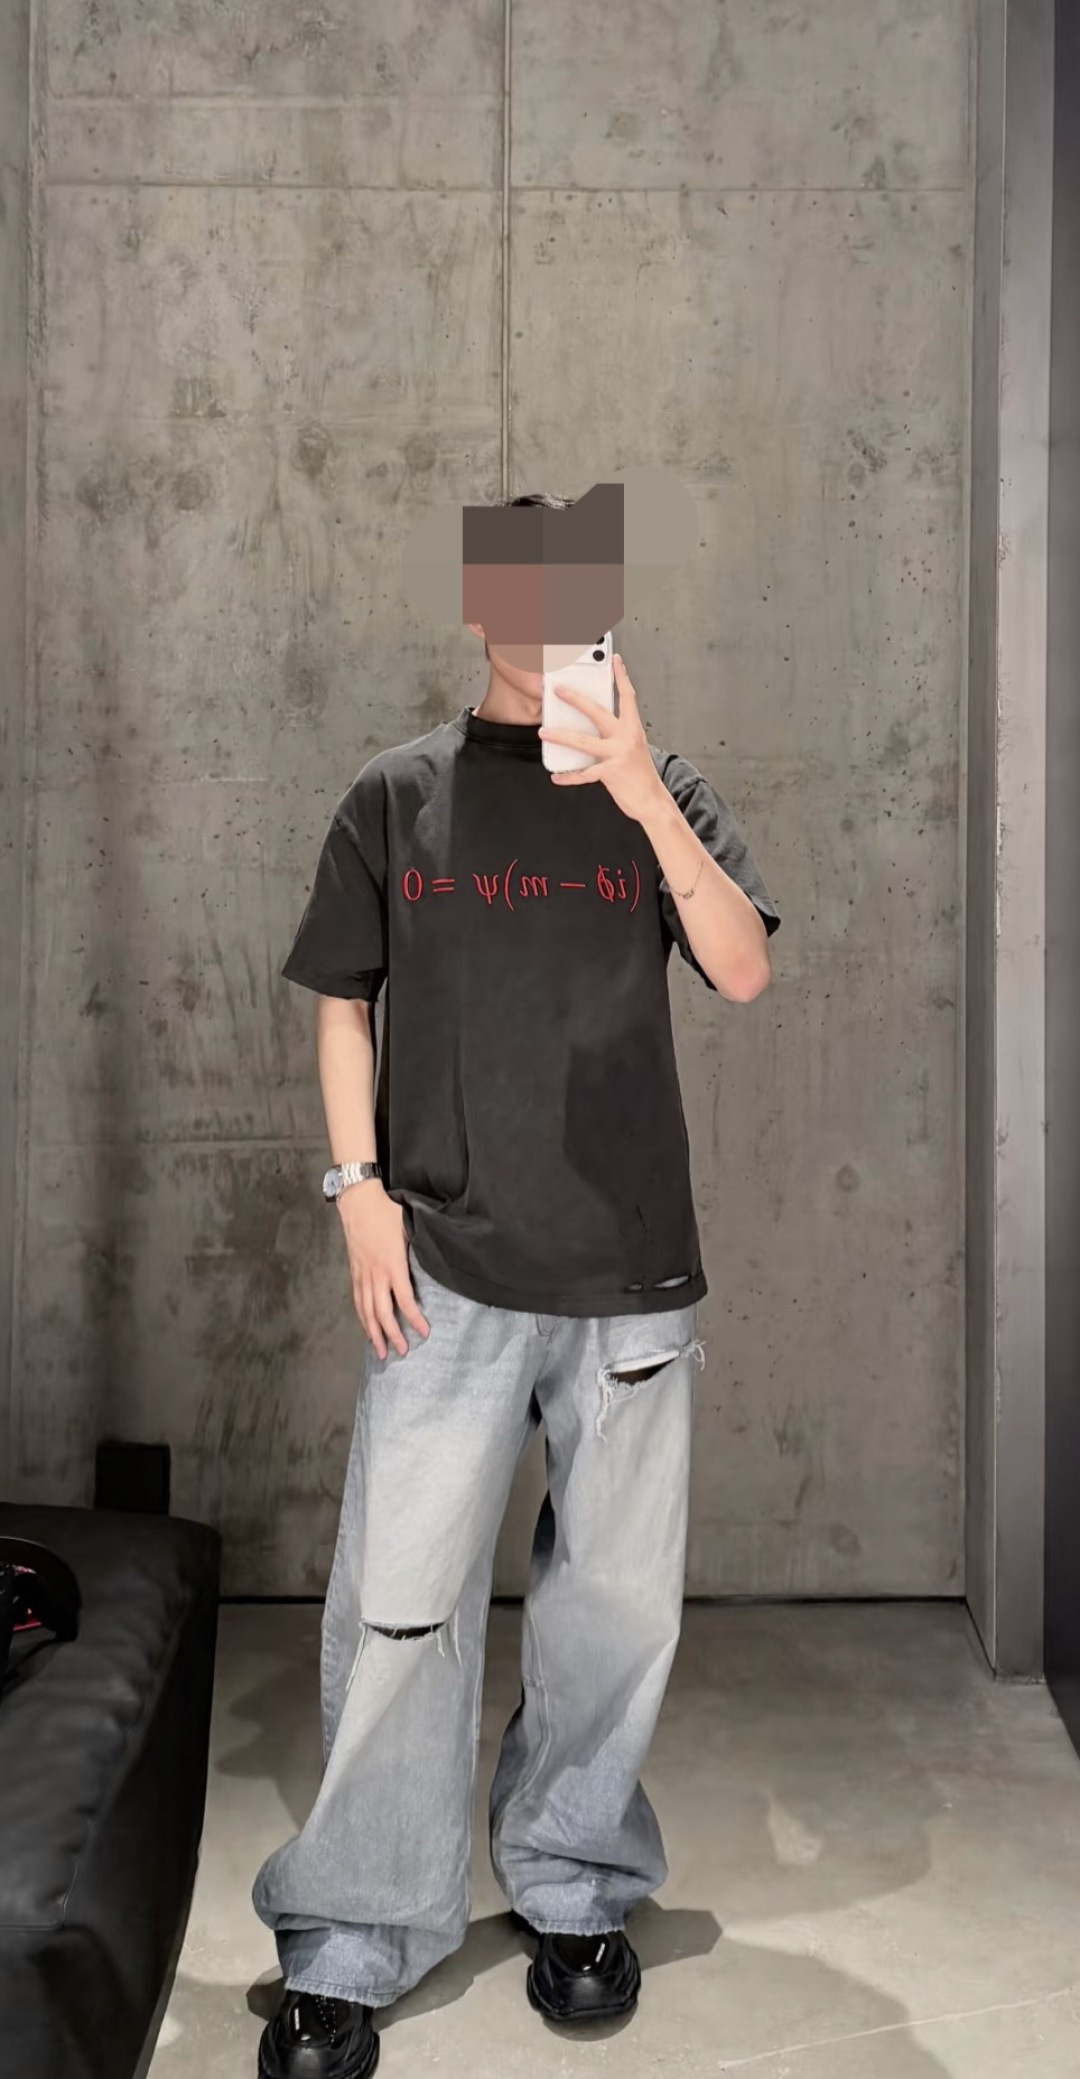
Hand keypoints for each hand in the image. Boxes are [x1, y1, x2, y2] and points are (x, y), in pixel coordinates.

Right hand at [337, 1185, 429, 1357]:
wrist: (359, 1203)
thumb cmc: (387, 1213)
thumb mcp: (410, 1228)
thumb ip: (420, 1249)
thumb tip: (437, 1260)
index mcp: (392, 1265)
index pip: (404, 1300)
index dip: (414, 1319)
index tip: (424, 1332)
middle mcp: (376, 1274)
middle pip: (382, 1312)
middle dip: (392, 1335)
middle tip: (402, 1351)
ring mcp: (362, 1275)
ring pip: (366, 1311)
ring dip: (373, 1333)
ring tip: (380, 1352)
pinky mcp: (354, 1273)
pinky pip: (357, 1301)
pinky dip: (362, 1318)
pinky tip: (367, 1329)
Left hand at [537, 653, 667, 822]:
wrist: (652, 801)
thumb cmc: (641, 776)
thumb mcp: (633, 749)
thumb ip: (615, 736)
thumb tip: (592, 729)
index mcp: (633, 729)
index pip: (628, 696)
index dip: (621, 677)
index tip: (615, 661)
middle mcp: (626, 738)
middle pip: (598, 712)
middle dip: (576, 699)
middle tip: (559, 690)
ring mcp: (617, 755)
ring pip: (583, 742)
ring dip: (561, 736)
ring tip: (544, 732)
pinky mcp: (610, 773)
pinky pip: (583, 774)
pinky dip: (568, 776)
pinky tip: (556, 776)